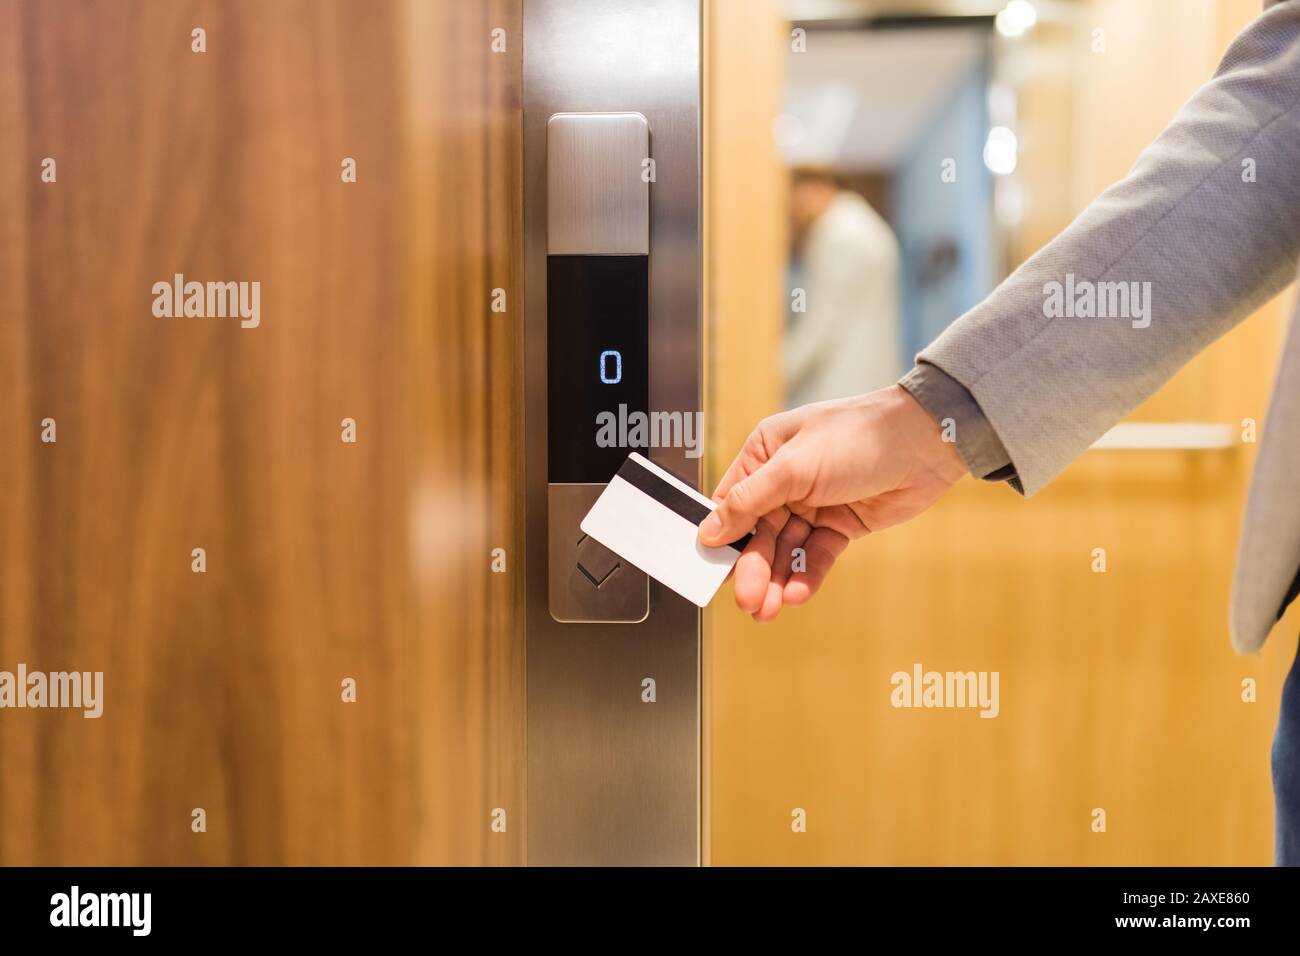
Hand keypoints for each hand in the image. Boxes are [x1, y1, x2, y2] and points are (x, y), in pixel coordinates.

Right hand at [698, 385, 966, 620]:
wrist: (924, 444)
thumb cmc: (855, 436)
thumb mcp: (792, 467)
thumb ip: (748, 501)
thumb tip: (709, 530)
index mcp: (764, 455)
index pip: (731, 503)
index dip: (721, 538)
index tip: (710, 572)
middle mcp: (784, 481)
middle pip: (758, 534)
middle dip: (753, 569)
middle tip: (748, 602)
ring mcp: (813, 504)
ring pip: (786, 551)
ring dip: (777, 580)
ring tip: (769, 610)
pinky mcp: (841, 525)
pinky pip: (816, 555)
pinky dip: (807, 575)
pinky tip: (798, 595)